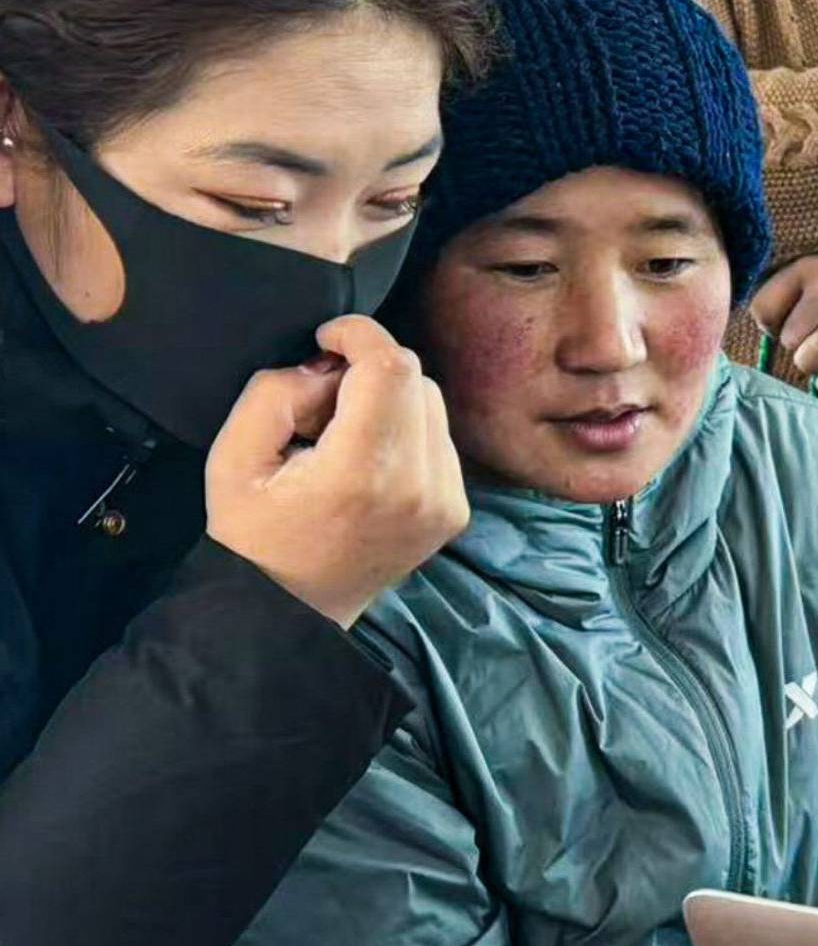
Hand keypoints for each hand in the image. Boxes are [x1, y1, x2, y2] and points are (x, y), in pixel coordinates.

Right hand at [205, 315, 468, 629]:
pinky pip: (439, 439)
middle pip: (416, 379)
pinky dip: (406, 431)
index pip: (392, 367)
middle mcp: (419, 486)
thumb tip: (328, 366)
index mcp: (363, 471)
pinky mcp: (455, 511)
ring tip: (341, 435)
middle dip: (368, 371)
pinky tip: (367, 460)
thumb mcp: (233, 457)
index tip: (328, 337)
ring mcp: (445, 501)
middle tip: (322, 402)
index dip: (360, 334)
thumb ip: (276, 392)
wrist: (290, 611)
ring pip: (432, 404)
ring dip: (389, 400)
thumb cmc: (254, 536)